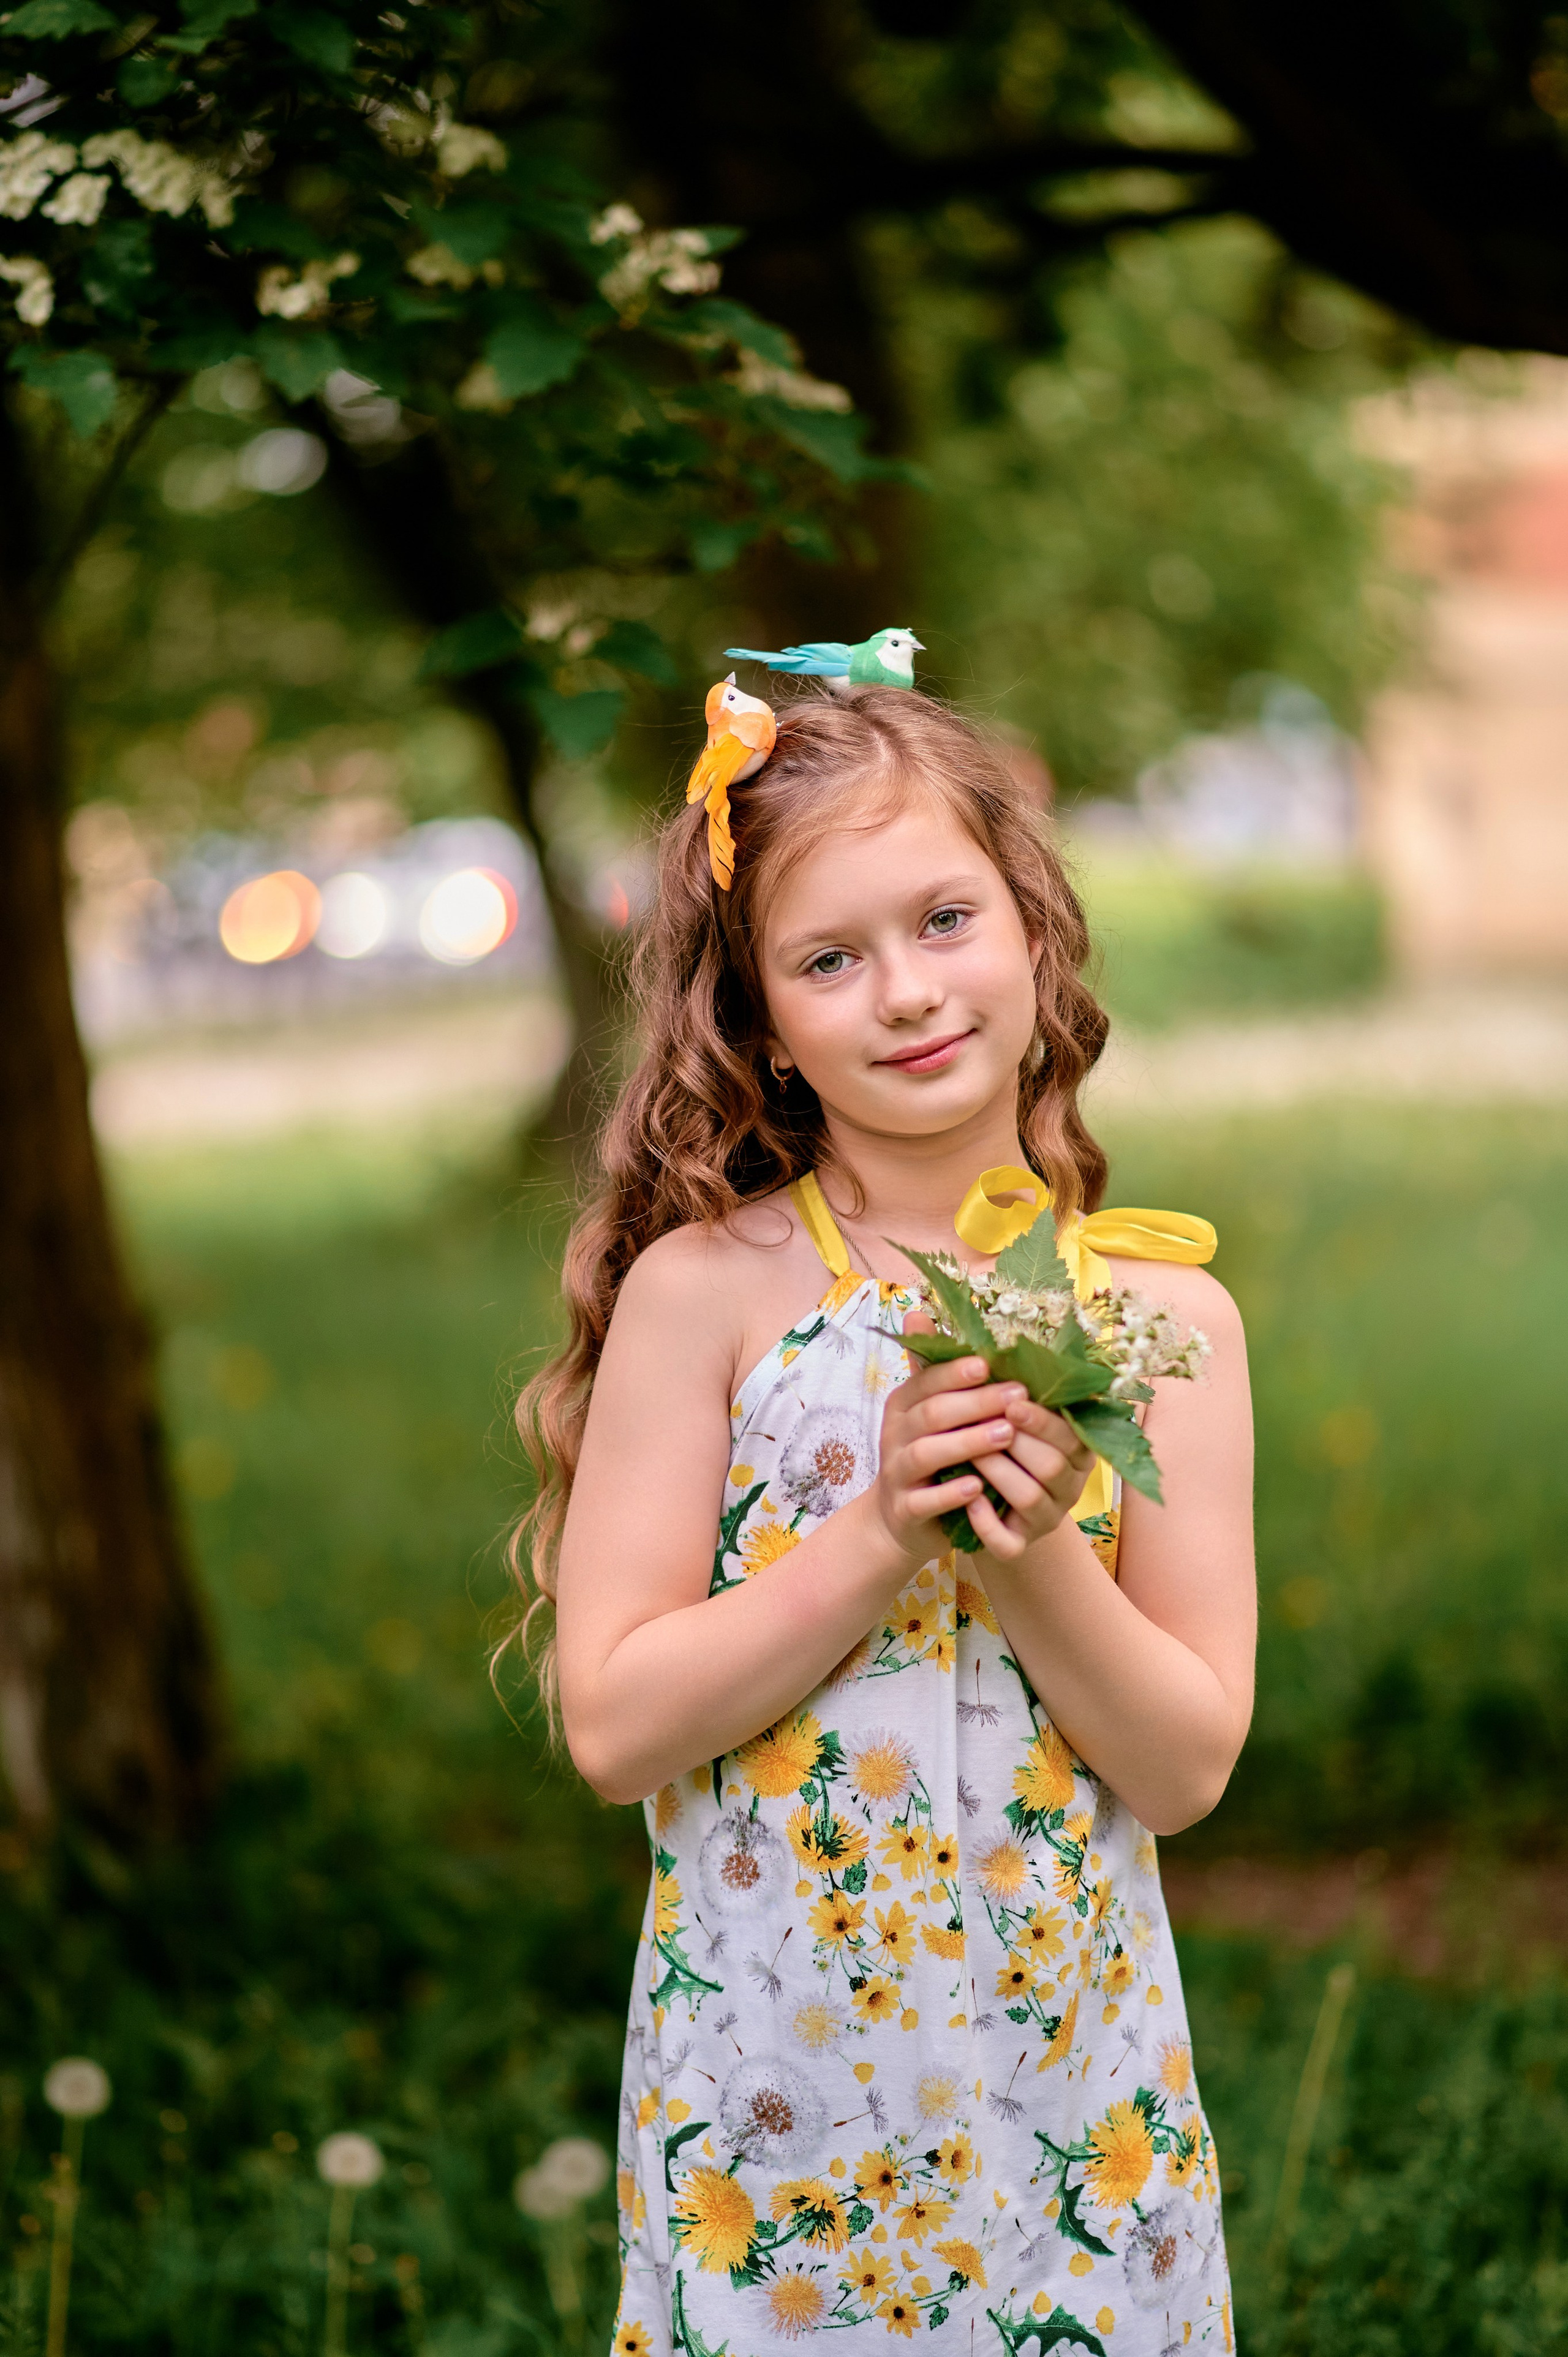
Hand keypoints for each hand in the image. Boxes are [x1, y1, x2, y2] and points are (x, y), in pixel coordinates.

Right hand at [869, 1315, 1032, 1566]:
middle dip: (977, 1402)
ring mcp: (898, 1473)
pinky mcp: (905, 1509)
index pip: (926, 1380)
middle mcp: (895, 1434)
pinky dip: (951, 1493)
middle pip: (933, 1413)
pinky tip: (978, 1487)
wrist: (901, 1518)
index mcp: (904, 1403)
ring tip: (1006, 1434)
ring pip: (927, 1453)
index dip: (957, 1372)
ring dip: (969, 1442)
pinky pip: (925, 1500)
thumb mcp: (930, 1409)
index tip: (991, 1363)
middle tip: (1018, 1395)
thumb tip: (918, 1309)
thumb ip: (935, 1368)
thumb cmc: (929, 1452)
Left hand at [966, 1395, 1095, 1561]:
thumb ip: (996, 1382)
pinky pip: (1008, 1543)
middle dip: (1018, 1443)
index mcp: (1076, 1451)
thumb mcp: (1008, 1413)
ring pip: (1031, 1498)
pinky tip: (969, 1500)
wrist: (988, 1501)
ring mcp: (1045, 1519)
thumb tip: (942, 1324)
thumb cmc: (999, 1444)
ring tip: (970, 1454)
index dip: (1043, 1421)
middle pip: (1053, 1466)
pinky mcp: (1018, 1545)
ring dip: (999, 1472)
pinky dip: (987, 1523)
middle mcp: (1068, 1486)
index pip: (1070, 1435)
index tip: (1012, 1403)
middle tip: (983, 1424)